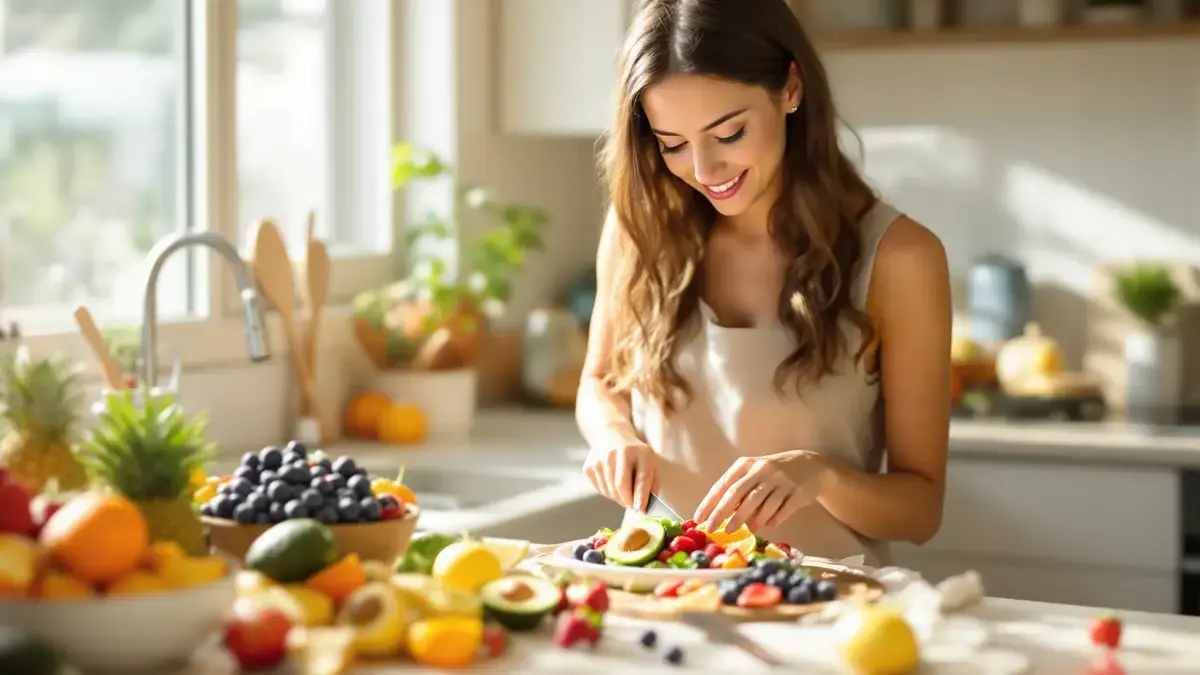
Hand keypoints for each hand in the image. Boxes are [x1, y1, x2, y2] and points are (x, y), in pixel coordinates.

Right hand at [583, 442, 658, 511]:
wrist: (611, 435)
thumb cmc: (636, 456)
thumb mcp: (650, 464)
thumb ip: (650, 485)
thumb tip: (643, 509)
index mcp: (641, 451)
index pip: (642, 477)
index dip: (641, 495)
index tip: (640, 508)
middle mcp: (619, 452)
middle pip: (621, 486)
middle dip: (628, 501)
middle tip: (633, 507)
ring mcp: (601, 458)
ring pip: (610, 491)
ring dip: (618, 498)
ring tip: (624, 490)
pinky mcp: (589, 466)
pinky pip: (600, 490)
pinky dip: (608, 492)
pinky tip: (612, 481)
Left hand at [694, 451, 827, 533]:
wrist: (810, 465)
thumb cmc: (772, 473)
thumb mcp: (753, 474)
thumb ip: (738, 492)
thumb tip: (721, 516)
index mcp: (746, 464)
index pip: (723, 485)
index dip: (709, 502)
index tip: (699, 518)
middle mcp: (762, 470)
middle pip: (738, 493)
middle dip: (723, 513)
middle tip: (712, 528)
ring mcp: (781, 481)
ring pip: (760, 503)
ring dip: (748, 520)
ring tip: (742, 530)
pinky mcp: (797, 492)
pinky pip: (781, 510)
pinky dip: (772, 519)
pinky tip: (768, 524)